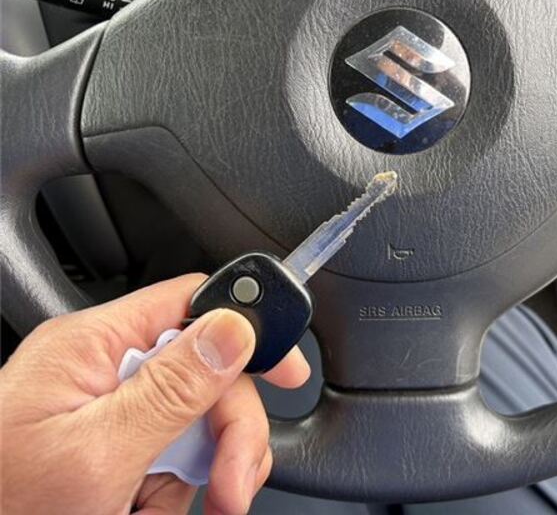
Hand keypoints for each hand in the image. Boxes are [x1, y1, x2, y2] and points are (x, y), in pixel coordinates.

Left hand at [0, 274, 310, 514]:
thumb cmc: (4, 510)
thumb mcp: (96, 454)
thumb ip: (171, 388)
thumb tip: (234, 329)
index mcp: (91, 347)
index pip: (191, 304)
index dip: (248, 328)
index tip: (287, 370)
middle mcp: (103, 371)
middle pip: (209, 373)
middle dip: (231, 429)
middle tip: (232, 483)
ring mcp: (112, 414)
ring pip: (201, 419)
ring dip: (212, 468)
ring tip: (199, 505)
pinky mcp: (117, 451)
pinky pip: (179, 456)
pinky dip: (183, 489)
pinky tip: (153, 507)